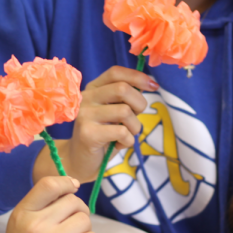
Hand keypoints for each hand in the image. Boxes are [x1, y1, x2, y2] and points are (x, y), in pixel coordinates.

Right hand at [5, 176, 97, 232]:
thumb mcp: (21, 221)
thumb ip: (41, 202)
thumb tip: (74, 184)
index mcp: (23, 214)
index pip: (48, 185)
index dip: (66, 182)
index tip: (73, 186)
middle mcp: (36, 227)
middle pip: (73, 201)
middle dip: (77, 209)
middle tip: (70, 220)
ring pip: (85, 220)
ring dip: (83, 228)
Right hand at [33, 66, 156, 182]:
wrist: (79, 161)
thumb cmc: (103, 135)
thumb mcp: (113, 111)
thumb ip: (125, 98)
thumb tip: (150, 83)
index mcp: (93, 88)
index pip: (115, 72)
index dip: (137, 76)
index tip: (153, 85)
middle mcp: (86, 98)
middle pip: (122, 89)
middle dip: (139, 104)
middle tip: (136, 118)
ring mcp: (85, 115)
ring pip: (125, 111)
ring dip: (134, 127)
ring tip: (125, 135)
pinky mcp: (88, 133)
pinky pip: (122, 132)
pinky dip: (128, 141)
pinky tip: (118, 144)